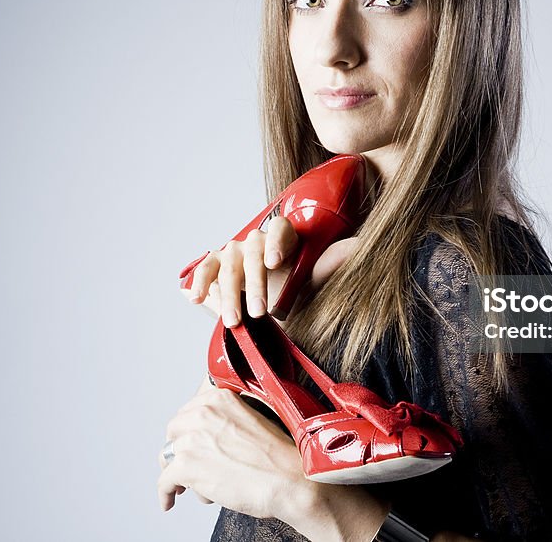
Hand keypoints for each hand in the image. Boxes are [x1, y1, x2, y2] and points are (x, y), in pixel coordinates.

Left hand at [157, 377, 388, 539]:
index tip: (192, 438)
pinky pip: (164, 481)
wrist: (290, 480)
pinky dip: (165, 493)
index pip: (189, 409)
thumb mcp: (255, 417)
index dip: (191, 428)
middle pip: (174, 430)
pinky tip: (170, 499)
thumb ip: (228, 416)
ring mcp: (192, 439)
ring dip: (178, 472)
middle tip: (190, 462)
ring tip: (193, 485)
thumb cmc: (280, 456)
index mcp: (220, 398)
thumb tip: (211, 430)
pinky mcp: (187, 466)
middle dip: (180, 448)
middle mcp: (203, 412)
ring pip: (168, 455)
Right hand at [183, 216, 359, 327]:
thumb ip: (329, 263)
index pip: (279, 230)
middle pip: (252, 256)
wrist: (271, 296)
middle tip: (258, 312)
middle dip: (254, 285)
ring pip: (227, 269)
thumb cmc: (294, 282)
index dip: (275, 244)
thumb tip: (356, 248)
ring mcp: (232, 251)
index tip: (273, 262)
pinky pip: (205, 271)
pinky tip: (195, 298)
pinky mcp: (215, 265)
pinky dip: (199, 283)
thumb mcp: (312, 276)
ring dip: (228, 295)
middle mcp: (254, 240)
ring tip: (233, 321)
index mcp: (282, 236)